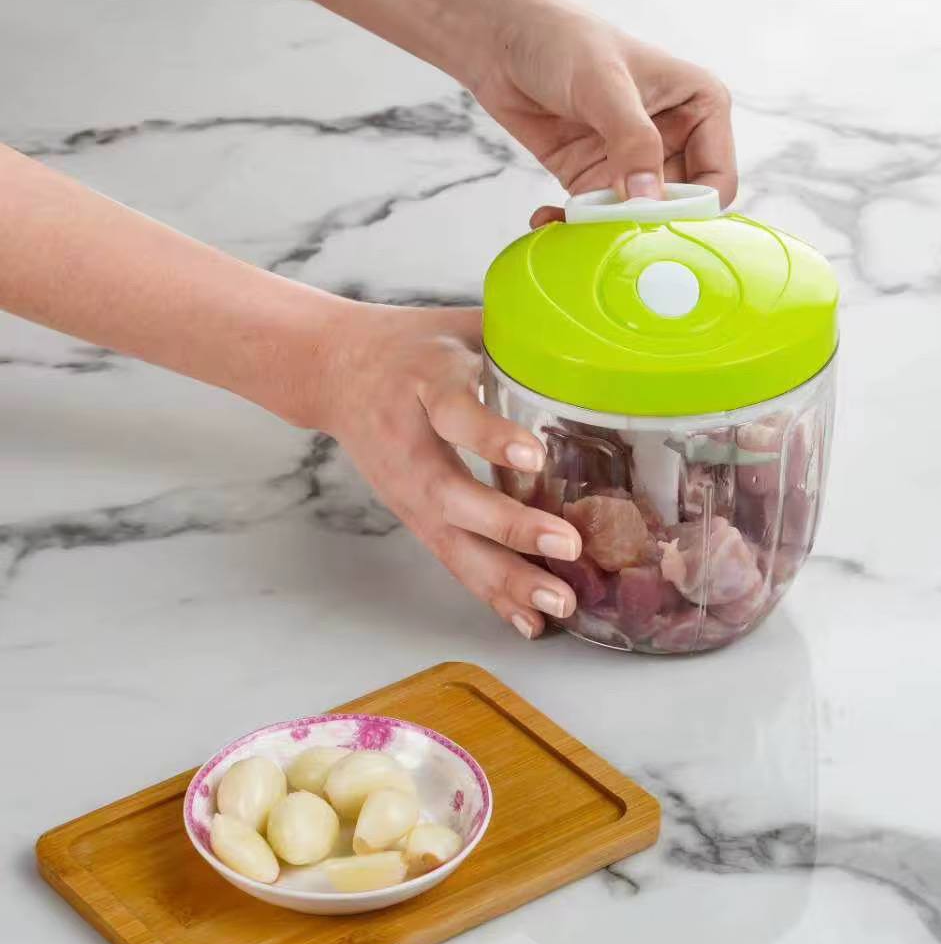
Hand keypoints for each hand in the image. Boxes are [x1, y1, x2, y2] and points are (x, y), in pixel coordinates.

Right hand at [316, 302, 582, 637]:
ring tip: (558, 605)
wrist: (335, 371)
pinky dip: (492, 595)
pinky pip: (454, 560)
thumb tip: (603, 333)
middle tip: (568, 547)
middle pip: (453, 495)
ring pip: (453, 542)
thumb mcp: (460, 322)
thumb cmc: (413, 344)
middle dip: (510, 527)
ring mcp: (408, 490)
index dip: (489, 436)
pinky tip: (529, 621)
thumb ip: (521, 331)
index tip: (533, 455)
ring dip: (506, 579)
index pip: (454, 410)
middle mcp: (411, 444)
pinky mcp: (414, 518)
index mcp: (425, 382)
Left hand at [470, 0, 736, 225]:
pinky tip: (547, 218)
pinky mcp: (594, 180)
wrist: (504, 39)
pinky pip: (594, 220)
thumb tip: (647, 198)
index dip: (690, 208)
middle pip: (674, 209)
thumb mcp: (603, 85)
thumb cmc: (562, 39)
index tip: (654, 219)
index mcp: (699, 108)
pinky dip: (573, 227)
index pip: (716, 180)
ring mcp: (632, 164)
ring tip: (574, 227)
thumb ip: (632, 142)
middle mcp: (672, 140)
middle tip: (612, 232)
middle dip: (645, 227)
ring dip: (604, 231)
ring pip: (633, 220)